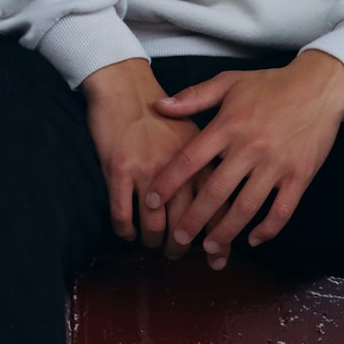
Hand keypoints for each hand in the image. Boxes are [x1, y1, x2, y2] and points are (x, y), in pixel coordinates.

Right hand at [81, 61, 237, 265]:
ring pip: (154, 225)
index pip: (217, 206)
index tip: (218, 257)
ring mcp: (147, 169)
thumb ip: (210, 162)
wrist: (125, 86)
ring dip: (154, 242)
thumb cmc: (161, 112)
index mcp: (201, 158)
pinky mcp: (118, 169)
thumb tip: (224, 197)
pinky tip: (127, 233)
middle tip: (178, 254)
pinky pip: (122, 213)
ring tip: (154, 246)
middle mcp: (178, 167)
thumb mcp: (195, 131)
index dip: (218, 236)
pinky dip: (125, 230)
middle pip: (185, 222)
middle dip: (183, 246)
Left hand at [143, 54, 343, 267]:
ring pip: (246, 207)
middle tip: (178, 238)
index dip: (168, 183)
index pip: (190, 159)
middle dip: (193, 219)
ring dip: (226, 231)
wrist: (320, 85)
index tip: (152, 201)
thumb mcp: (229, 82)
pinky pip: (282, 210)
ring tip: (210, 247)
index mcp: (229, 126)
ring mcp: (277, 164)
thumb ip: (193, 97)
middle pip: (215, 191)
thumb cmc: (271, 84)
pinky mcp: (300, 175)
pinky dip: (267, 229)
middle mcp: (250, 147)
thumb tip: (158, 106)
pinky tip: (253, 239)